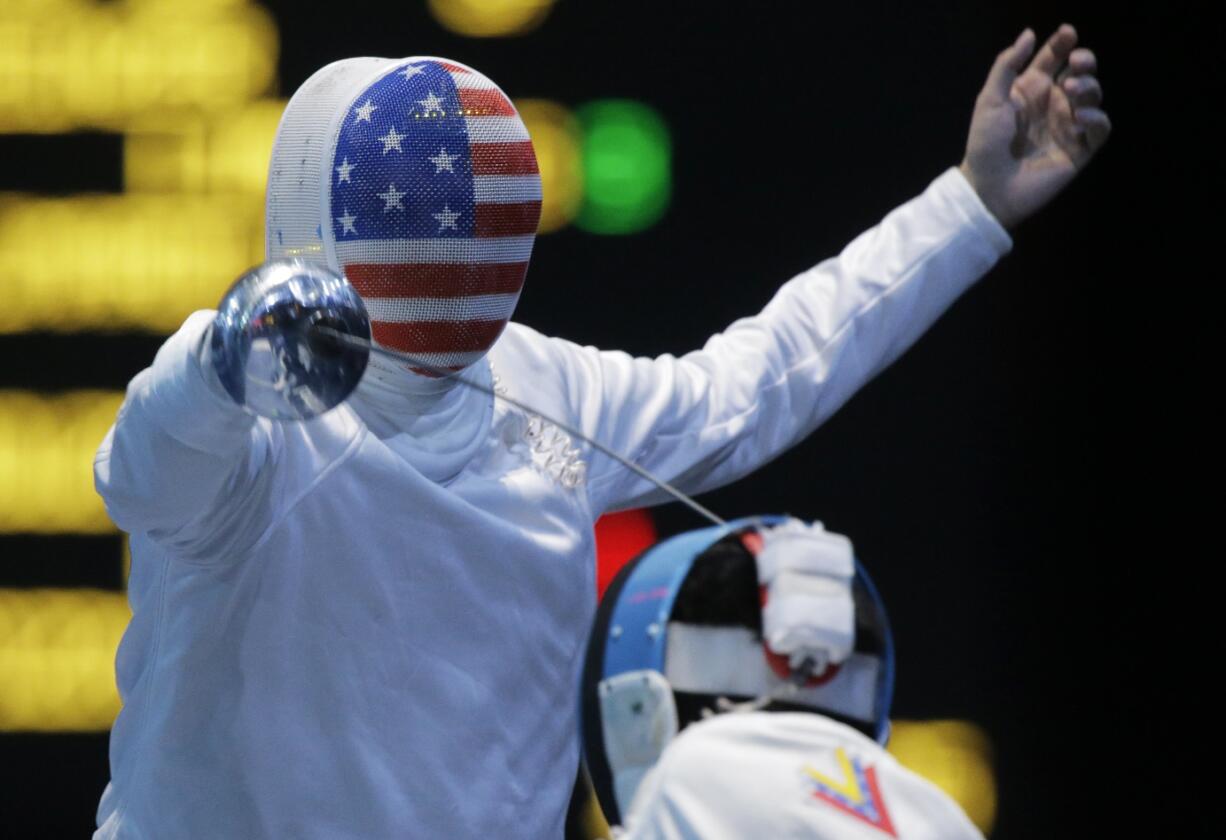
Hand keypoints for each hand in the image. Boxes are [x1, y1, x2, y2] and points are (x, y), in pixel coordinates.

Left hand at [959, 24, 1110, 228]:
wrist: (989, 187)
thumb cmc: (985, 143)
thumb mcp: (990, 100)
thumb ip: (1007, 66)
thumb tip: (1029, 33)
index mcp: (1032, 90)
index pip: (1054, 59)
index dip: (1062, 43)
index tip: (1067, 34)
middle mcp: (1053, 104)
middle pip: (1081, 73)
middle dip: (1085, 61)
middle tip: (1077, 61)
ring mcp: (1068, 126)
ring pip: (1093, 97)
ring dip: (1089, 87)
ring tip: (1072, 89)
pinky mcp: (1079, 150)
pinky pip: (1100, 129)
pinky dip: (1097, 119)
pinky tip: (1081, 118)